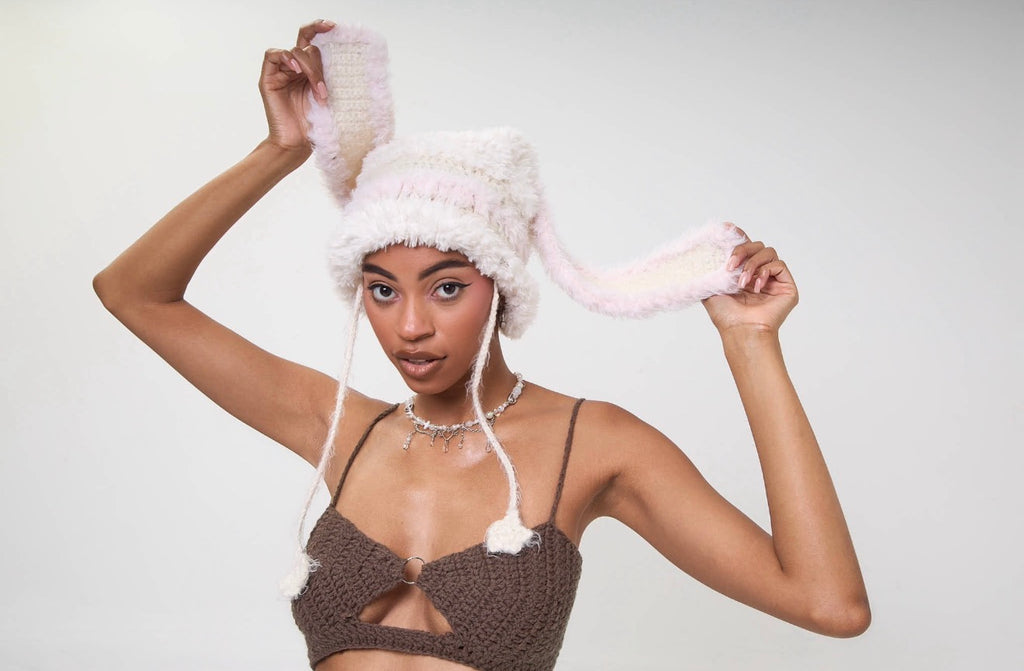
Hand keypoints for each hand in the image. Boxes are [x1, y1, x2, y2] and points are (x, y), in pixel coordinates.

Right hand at [259, 19, 335, 152]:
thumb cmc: (314, 124)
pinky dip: (286, 58)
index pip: (312, 41)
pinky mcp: (268, 78)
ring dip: (309, 69)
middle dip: (319, 64)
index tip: (333, 26)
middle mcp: (295, 68)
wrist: (296, 143)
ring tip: (317, 91)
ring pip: (295, 51)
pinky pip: (273, 55)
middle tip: (324, 87)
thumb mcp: (328, 97)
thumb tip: (350, 60)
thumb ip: (330, 77)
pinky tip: (296, 71)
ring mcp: (281, 72)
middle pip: (306, 46)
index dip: (320, 29)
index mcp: (310, 70)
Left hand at [702, 224, 798, 334]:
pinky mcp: (787, 286)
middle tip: (730, 265)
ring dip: (752, 264)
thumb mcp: (711, 286)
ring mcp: (774, 280)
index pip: (744, 247)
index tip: (726, 228)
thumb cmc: (726, 315)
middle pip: (757, 245)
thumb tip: (702, 250)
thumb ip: (710, 267)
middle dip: (742, 250)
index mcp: (743, 272)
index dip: (737, 236)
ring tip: (741, 282)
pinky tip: (756, 286)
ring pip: (768, 252)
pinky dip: (765, 271)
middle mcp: (759, 274)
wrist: (740, 330)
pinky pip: (779, 265)